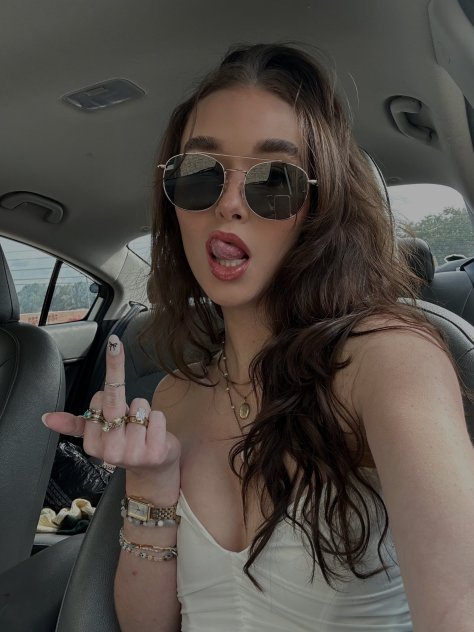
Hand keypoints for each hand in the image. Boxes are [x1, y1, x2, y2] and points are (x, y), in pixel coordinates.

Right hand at [42, 335, 180, 480]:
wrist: (153, 471)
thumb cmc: (127, 445)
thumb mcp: (100, 434)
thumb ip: (74, 424)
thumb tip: (46, 418)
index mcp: (92, 442)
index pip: (97, 399)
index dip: (107, 395)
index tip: (109, 378)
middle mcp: (109, 450)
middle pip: (113, 398)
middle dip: (114, 366)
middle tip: (114, 344)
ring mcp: (132, 452)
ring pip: (139, 405)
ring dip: (144, 412)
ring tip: (142, 429)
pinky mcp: (154, 452)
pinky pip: (157, 416)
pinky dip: (158, 419)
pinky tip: (154, 434)